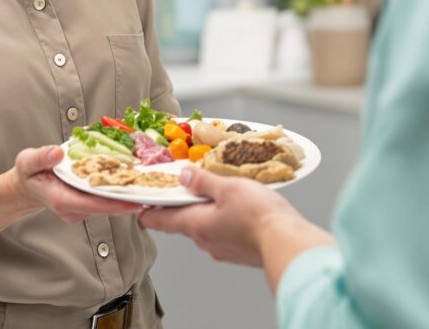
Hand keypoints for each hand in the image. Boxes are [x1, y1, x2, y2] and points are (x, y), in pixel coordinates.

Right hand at [13, 146, 140, 223]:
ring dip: (128, 192)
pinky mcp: (88, 203)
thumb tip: (56, 153)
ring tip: (152, 181)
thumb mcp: (27, 162)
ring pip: (109, 202)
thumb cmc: (29, 173)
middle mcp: (75, 208)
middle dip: (130, 199)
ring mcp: (83, 208)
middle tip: (155, 190)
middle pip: (107, 206)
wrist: (29, 185)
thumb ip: (40, 158)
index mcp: (62, 200)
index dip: (115, 204)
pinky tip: (138, 177)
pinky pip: (107, 196)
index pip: (93, 205)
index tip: (136, 202)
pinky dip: (121, 187)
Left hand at [139, 167, 332, 273]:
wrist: (287, 243)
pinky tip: (238, 210)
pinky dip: (224, 221)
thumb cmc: (257, 216)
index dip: (148, 211)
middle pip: (184, 221)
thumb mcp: (227, 187)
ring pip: (206, 227)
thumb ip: (203, 181)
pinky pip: (225, 234)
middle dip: (182, 205)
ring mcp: (223, 250)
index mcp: (195, 224)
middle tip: (184, 187)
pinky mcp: (240, 252)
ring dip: (206, 212)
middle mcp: (205, 241)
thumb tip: (184, 176)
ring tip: (216, 193)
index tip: (140, 205)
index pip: (161, 220)